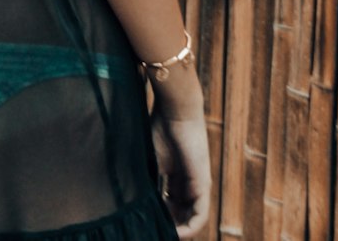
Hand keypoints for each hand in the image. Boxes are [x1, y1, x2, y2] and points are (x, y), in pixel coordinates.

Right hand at [150, 107, 211, 237]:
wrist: (175, 110)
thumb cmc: (160, 127)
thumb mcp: (150, 161)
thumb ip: (148, 182)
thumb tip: (134, 204)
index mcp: (176, 177)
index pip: (170, 206)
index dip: (159, 217)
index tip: (145, 222)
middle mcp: (189, 183)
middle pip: (180, 215)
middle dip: (167, 225)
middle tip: (151, 230)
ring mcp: (198, 185)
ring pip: (190, 218)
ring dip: (177, 230)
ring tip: (161, 233)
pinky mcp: (203, 184)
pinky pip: (200, 215)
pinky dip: (189, 228)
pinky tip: (176, 233)